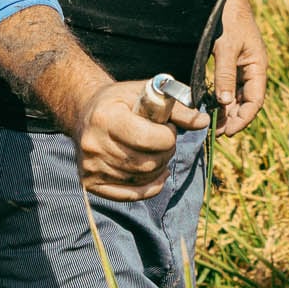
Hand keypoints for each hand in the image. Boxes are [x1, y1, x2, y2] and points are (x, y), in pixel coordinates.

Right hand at [74, 77, 203, 201]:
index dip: (168, 137)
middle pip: (146, 162)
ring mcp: (90, 167)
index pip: (147, 139)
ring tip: (157, 152)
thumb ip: (176, 108)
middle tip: (165, 141)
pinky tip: (157, 173)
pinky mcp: (91, 183)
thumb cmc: (120, 101)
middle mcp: (93, 145)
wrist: (85, 113)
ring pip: (141, 179)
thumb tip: (203, 122)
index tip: (168, 129)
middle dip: (166, 152)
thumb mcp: (145, 93)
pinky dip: (150, 187)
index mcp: (105, 117)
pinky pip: (131, 195)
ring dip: (159, 167)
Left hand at [210, 0, 268, 137]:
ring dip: (227, 110)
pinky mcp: (231, 62)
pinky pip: (229, 86)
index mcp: (258, 67)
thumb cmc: (229, 20)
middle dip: (234, 118)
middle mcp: (252, 69)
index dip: (243, 119)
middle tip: (216, 132)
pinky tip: (210, 105)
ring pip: (237, 95)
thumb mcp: (226, 48)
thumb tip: (225, 103)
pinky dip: (221, 98)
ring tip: (212, 124)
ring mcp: (242, 66)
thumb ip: (225, 75)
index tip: (228, 132)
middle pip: (247, 102)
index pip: (255, 101)